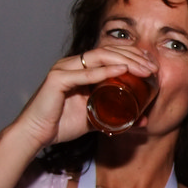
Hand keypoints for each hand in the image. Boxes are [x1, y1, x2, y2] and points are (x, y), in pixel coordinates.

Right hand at [11, 46, 157, 149]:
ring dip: (124, 61)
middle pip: (108, 52)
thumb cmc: (61, 125)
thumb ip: (116, 119)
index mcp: (81, 69)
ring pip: (99, 57)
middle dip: (133, 56)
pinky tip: (120, 70)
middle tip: (152, 67)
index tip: (152, 65)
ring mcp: (64, 69)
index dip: (133, 56)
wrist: (35, 136)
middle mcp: (72, 64)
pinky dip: (103, 71)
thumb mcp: (95, 120)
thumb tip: (141, 122)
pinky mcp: (56, 80)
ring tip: (143, 68)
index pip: (111, 54)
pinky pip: (84, 73)